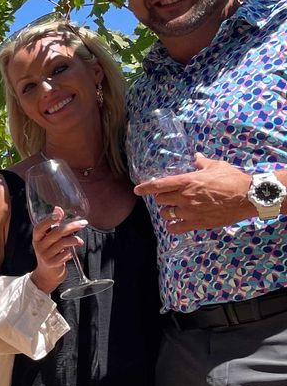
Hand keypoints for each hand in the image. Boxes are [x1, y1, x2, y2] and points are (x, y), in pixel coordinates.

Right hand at [28, 207, 85, 293]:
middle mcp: (39, 246)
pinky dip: (70, 252)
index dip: (48, 220)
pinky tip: (71, 252)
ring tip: (80, 241)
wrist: (47, 274)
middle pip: (56, 233)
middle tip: (83, 223)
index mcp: (37, 238)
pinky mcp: (52, 264)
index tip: (58, 214)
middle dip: (71, 227)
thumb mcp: (49, 239)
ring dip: (74, 240)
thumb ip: (54, 225)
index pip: (40, 227)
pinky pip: (65, 255)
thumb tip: (58, 209)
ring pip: (62, 243)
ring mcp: (45, 255)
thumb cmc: (50, 252)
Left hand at [133, 154, 252, 232]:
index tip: (137, 190)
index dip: (144, 188)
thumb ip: (202, 163)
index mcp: (186, 181)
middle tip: (169, 197)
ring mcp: (189, 211)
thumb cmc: (233, 179)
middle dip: (162, 198)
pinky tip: (175, 224)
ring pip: (166, 214)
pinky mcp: (197, 223)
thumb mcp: (216, 166)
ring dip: (168, 211)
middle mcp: (184, 197)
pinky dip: (173, 226)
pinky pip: (176, 228)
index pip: (158, 185)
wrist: (249, 196)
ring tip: (174, 209)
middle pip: (160, 200)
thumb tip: (197, 157)